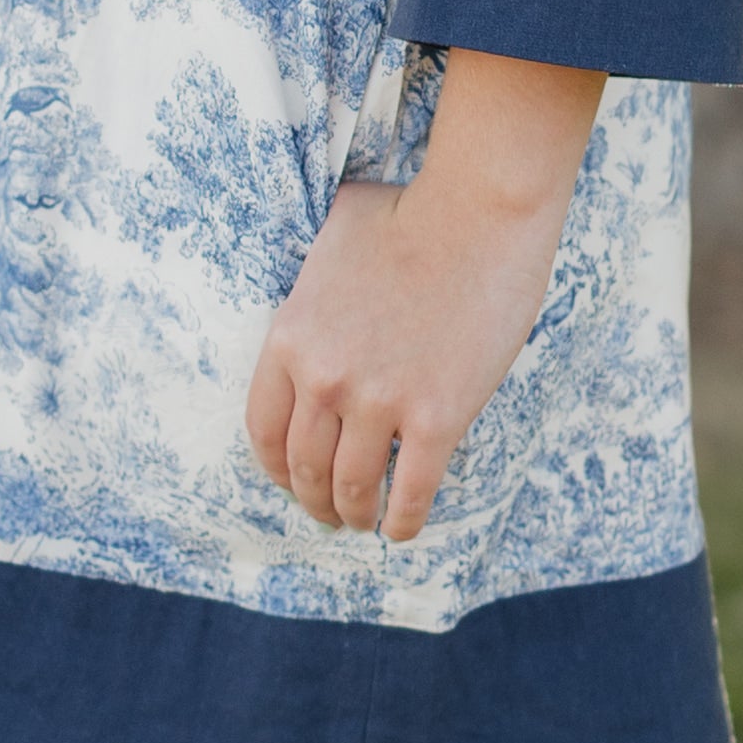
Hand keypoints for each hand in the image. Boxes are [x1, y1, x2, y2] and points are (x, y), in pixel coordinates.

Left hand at [245, 52, 603, 543]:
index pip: (264, 429)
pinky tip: (402, 530)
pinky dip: (402, 521)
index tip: (290, 479)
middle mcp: (324, 379)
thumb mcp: (329, 240)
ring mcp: (379, 403)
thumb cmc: (410, 212)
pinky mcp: (436, 419)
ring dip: (352, 514)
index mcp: (290, 338)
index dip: (274, 466)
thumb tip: (313, 299)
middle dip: (313, 499)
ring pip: (353, 487)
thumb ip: (310, 281)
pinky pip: (411, 492)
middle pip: (305, 467)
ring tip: (361, 521)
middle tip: (327, 512)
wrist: (478, 213)